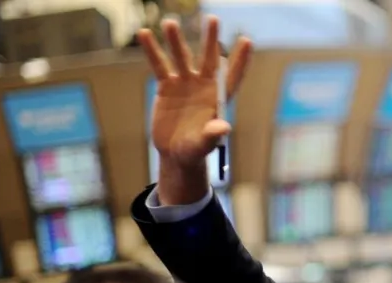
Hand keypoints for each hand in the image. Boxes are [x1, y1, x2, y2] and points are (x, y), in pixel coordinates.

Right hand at [137, 16, 250, 167]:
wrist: (175, 153)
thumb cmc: (195, 151)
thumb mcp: (203, 146)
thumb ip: (212, 136)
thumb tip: (224, 127)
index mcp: (219, 99)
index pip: (232, 77)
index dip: (241, 60)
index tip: (247, 41)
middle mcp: (204, 86)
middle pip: (209, 59)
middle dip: (210, 40)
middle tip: (212, 18)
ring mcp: (185, 84)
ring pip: (182, 57)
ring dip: (176, 41)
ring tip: (170, 23)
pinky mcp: (166, 86)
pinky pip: (159, 65)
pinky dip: (152, 51)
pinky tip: (144, 34)